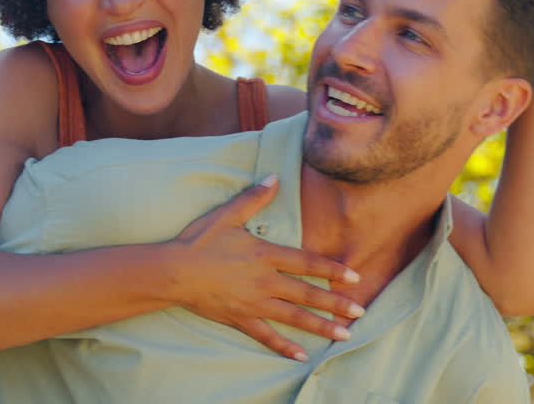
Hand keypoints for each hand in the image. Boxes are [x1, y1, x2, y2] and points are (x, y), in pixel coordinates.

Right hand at [165, 175, 364, 360]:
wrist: (173, 271)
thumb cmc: (198, 241)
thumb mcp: (226, 215)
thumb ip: (253, 198)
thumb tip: (274, 177)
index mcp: (265, 255)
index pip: (306, 263)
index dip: (331, 269)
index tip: (354, 277)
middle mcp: (264, 281)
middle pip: (307, 293)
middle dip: (336, 303)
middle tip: (360, 311)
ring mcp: (253, 303)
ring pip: (294, 317)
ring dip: (321, 326)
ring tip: (345, 334)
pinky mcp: (240, 318)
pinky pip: (266, 336)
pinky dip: (284, 347)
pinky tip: (301, 356)